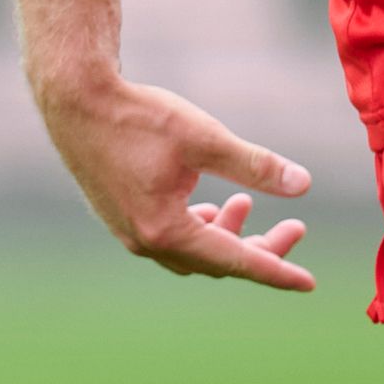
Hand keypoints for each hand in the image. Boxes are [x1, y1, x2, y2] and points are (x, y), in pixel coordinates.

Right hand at [35, 71, 315, 291]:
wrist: (75, 101)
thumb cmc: (138, 117)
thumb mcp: (205, 138)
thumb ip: (255, 166)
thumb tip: (303, 184)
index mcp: (167, 230)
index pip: (236, 261)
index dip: (276, 270)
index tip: (308, 283)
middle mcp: (146, 242)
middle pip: (216, 261)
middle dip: (259, 247)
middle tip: (296, 227)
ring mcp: (130, 233)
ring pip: (192, 252)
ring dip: (225, 235)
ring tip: (245, 205)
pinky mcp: (122, 217)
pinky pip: (171, 240)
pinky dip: (199, 228)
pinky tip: (208, 205)